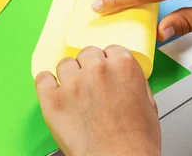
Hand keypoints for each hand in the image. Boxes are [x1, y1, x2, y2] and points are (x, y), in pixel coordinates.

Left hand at [36, 45, 160, 155]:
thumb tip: (124, 76)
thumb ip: (134, 81)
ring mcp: (73, 83)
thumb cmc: (135, 142)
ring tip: (74, 93)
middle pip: (87, 54)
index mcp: (123, 66)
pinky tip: (54, 92)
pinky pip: (42, 79)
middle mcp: (97, 69)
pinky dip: (47, 84)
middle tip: (91, 86)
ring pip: (64, 64)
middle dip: (89, 67)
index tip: (105, 72)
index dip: (108, 63)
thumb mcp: (149, 103)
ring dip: (69, 76)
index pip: (110, 50)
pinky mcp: (53, 99)